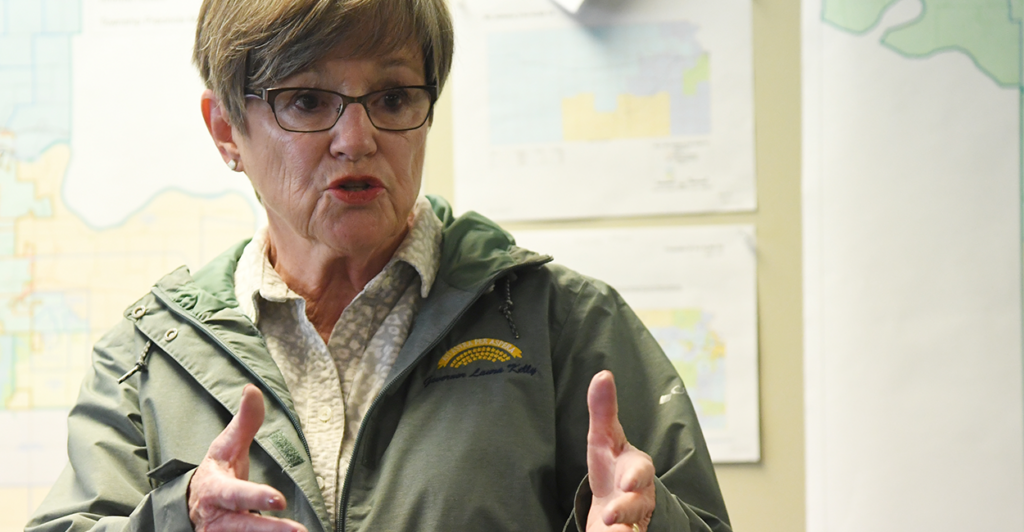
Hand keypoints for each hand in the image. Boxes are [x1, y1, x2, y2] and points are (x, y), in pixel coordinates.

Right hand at [188, 384, 307, 531]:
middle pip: (242, 528)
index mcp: (215, 491)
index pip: (235, 494)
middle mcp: (217, 520)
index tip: (279, 500)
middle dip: (269, 530)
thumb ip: (244, 422)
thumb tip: (252, 389)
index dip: (255, 498)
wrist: (193, 507)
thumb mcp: (227, 447)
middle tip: (298, 531)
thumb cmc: (218, 472)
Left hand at [586, 371, 655, 531]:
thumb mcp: (603, 438)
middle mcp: (640, 494)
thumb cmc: (611, 468)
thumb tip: (603, 374)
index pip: (640, 469)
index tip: (626, 480)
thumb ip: (602, 409)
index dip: (635, 475)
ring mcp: (635, 518)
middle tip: (612, 516)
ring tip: (608, 527)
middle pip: (639, 502)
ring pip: (634, 524)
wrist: (615, 507)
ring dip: (621, 526)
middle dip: (627, 507)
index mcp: (636, 468)